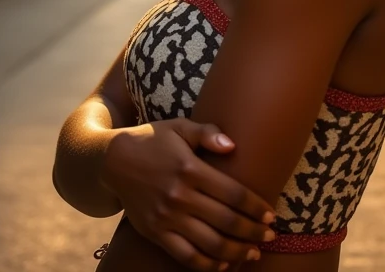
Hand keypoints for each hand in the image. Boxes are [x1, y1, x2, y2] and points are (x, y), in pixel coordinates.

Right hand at [102, 118, 275, 270]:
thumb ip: (207, 133)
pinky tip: (223, 265)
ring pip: (209, 243)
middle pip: (226, 220)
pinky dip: (207, 265)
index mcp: (190, 168)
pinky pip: (185, 256)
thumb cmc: (153, 140)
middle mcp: (179, 195)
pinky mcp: (156, 232)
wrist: (113, 160)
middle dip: (253, 231)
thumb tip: (233, 146)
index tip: (270, 214)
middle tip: (271, 236)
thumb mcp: (179, 127)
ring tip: (254, 253)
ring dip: (236, 252)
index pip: (232, 192)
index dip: (255, 206)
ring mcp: (167, 217)